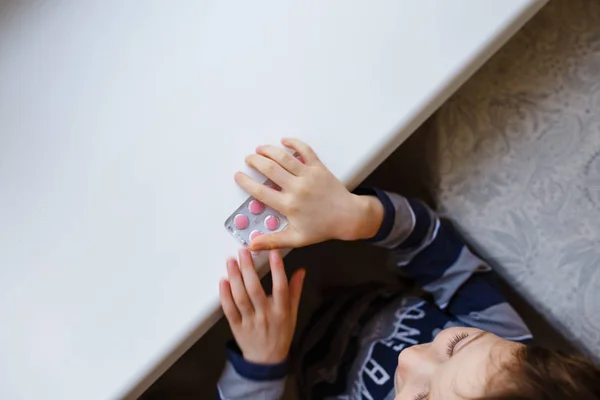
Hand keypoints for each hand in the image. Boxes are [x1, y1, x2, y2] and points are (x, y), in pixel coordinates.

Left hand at [219, 249, 304, 363]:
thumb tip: (300, 271)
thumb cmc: (280, 334)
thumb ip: (295, 291)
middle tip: (243, 251)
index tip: (273, 252)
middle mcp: (265, 315)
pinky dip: (225, 296)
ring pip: (240, 298)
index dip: (277, 270)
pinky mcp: (236, 327)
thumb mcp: (293, 314)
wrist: (266, 361)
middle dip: (249, 269)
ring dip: (235, 278)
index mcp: (281, 312)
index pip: (280, 288)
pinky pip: (229, 310)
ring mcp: (249, 322)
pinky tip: (223, 281)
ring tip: (231, 261)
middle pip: (255, 290)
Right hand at [234, 138, 383, 249]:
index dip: (246, 182)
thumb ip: (272, 241)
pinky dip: (294, 143)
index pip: (260, 191)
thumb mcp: (296, 238)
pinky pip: (305, 150)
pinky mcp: (319, 168)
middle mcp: (296, 188)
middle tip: (248, 159)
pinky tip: (284, 141)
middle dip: (255, 161)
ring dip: (269, 150)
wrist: (348, 217)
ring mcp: (308, 175)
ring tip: (260, 149)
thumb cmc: (322, 228)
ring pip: (284, 157)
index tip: (238, 176)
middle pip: (269, 169)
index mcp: (289, 205)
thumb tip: (252, 245)